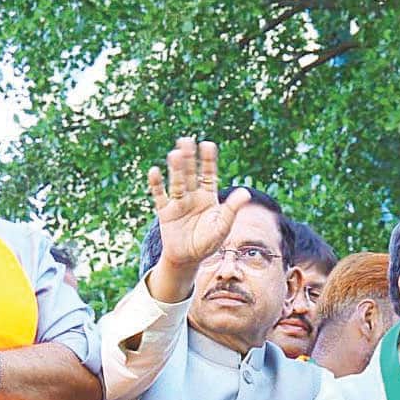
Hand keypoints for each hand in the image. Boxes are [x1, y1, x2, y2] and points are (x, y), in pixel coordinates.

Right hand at [144, 137, 250, 299]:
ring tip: (175, 153)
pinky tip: (154, 171)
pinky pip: (160, 196)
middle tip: (186, 140)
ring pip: (177, 182)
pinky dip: (157, 184)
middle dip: (189, 158)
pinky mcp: (165, 212)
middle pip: (190, 173)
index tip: (208, 145)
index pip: (208, 174)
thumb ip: (232, 209)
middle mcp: (192, 195)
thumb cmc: (208, 242)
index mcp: (208, 196)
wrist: (188, 259)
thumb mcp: (222, 226)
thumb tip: (245, 192)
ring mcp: (178, 202)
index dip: (208, 160)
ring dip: (176, 168)